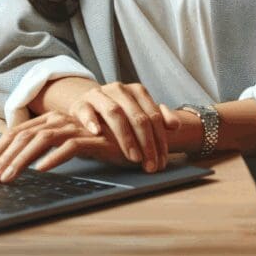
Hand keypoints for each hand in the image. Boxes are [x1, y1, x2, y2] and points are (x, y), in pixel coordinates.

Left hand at [0, 110, 133, 182]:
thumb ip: (46, 146)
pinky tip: (42, 170)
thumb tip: (18, 163)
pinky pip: (71, 146)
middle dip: (3, 158)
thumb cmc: (98, 141)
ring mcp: (76, 128)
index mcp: (50, 120)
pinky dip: (55, 158)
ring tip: (8, 178)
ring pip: (42, 140)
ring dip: (22, 160)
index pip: (16, 134)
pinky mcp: (94, 138)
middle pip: (24, 136)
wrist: (135, 135)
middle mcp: (59, 120)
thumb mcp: (66, 143)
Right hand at [62, 81, 181, 173]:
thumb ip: (158, 118)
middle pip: (137, 116)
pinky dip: (91, 120)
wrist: (87, 104)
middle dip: (146, 143)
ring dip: (125, 137)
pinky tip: (97, 133)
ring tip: (133, 157)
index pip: (153, 116)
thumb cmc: (118, 113)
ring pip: (115, 113)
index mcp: (137, 91)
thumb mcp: (138, 113)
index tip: (162, 161)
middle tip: (150, 165)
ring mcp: (99, 95)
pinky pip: (85, 110)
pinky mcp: (80, 103)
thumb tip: (176, 125)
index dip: (159, 140)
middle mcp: (119, 90)